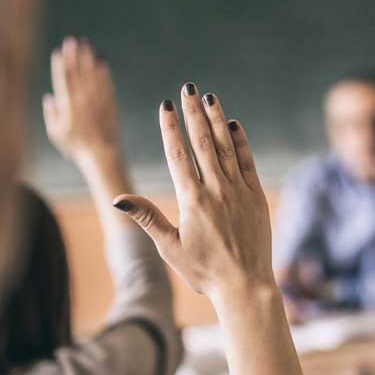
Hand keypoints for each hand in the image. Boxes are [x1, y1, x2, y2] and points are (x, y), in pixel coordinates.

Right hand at [43, 36, 120, 162]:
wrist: (101, 154)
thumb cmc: (76, 146)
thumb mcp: (56, 133)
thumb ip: (51, 114)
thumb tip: (49, 97)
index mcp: (67, 106)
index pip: (63, 80)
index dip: (60, 64)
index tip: (58, 51)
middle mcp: (83, 101)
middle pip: (78, 73)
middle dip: (74, 55)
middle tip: (72, 40)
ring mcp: (98, 101)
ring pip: (93, 75)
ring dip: (89, 58)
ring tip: (87, 44)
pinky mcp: (110, 104)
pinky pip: (107, 84)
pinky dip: (104, 71)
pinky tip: (102, 60)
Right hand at [113, 85, 274, 302]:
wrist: (245, 286)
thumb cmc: (203, 272)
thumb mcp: (169, 247)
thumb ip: (147, 217)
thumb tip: (118, 198)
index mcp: (192, 201)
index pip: (178, 155)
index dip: (171, 127)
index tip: (166, 105)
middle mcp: (216, 190)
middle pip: (202, 142)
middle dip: (193, 113)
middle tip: (187, 88)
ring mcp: (239, 191)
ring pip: (226, 147)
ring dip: (216, 120)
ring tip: (209, 97)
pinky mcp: (256, 196)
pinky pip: (247, 161)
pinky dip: (240, 141)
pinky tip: (233, 124)